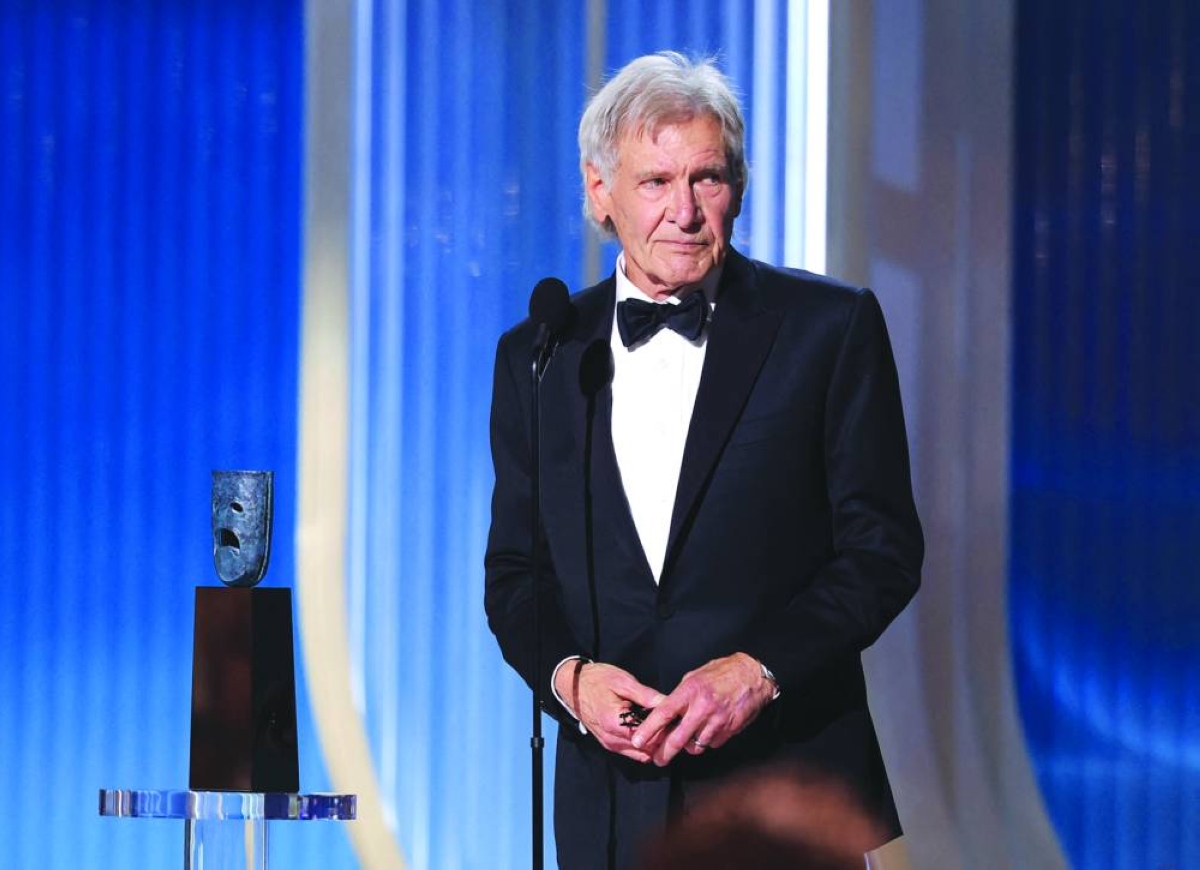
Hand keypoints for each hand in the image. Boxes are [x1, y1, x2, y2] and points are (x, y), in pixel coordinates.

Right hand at [555, 661, 664, 762]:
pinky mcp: (608, 744)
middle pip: (646, 748)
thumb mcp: (623, 682)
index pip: (648, 736)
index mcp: (615, 723)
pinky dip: (644, 746)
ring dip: (654, 744)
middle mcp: (612, 739)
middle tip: (675, 724)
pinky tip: (652, 733)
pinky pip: (631, 751)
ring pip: (640, 753)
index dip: (665, 729)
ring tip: (666, 728)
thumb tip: (668, 703)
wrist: (573, 686)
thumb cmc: (597, 680)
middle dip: (662, 738)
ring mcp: (609, 744)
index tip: (677, 719)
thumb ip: (646, 695)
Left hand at [630, 653, 774, 765]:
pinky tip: (708, 730)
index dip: (649, 729)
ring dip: (688, 746)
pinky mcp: (729, 730)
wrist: (752, 676)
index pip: (664, 713)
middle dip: (664, 752)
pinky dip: (706, 741)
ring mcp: (717, 721)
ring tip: (687, 739)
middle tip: (657, 759)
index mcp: (690, 691)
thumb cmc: (721, 673)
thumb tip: (667, 712)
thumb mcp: (695, 676)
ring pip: (695, 746)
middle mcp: (702, 708)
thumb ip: (680, 696)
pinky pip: (712, 743)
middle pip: (678, 738)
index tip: (638, 740)